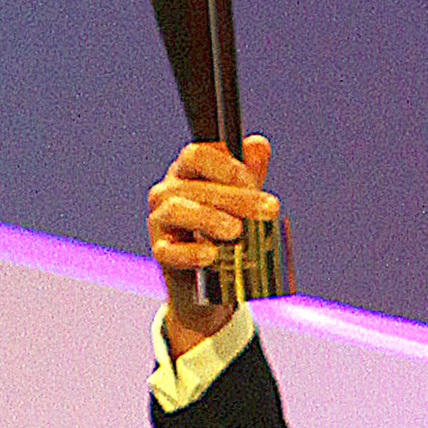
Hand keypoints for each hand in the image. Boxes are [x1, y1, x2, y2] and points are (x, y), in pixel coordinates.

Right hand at [148, 135, 276, 355]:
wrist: (209, 282)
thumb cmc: (223, 231)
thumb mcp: (240, 201)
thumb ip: (249, 174)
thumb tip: (259, 145)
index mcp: (186, 172)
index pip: (197, 155)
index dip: (226, 166)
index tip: (253, 182)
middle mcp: (167, 192)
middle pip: (196, 186)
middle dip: (236, 197)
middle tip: (268, 210)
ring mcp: (159, 221)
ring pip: (177, 210)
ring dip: (209, 218)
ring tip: (236, 231)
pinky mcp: (159, 252)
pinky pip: (168, 250)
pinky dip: (190, 253)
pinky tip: (211, 255)